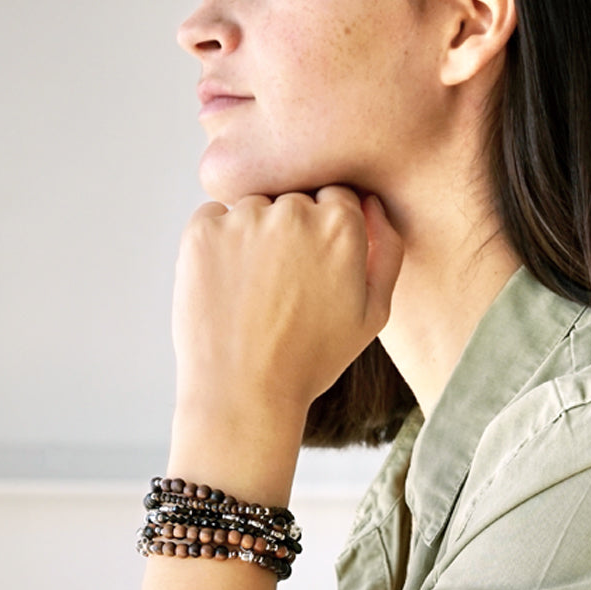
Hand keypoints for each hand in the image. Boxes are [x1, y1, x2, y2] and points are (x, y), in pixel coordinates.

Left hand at [171, 186, 402, 419]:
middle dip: (294, 232)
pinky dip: (220, 245)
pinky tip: (231, 288)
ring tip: (257, 294)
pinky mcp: (203, 231)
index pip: (338, 197)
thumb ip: (387, 251)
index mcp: (342, 227)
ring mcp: (244, 218)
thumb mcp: (373, 314)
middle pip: (295, 199)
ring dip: (256, 237)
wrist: (246, 392)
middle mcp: (294, 211)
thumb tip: (374, 204)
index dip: (329, 234)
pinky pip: (215, 218)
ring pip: (255, 208)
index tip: (318, 268)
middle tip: (287, 288)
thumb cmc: (314, 358)